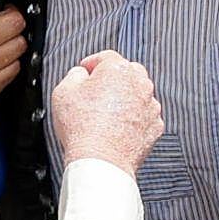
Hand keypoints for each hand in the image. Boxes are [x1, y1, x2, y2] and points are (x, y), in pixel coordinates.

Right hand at [51, 50, 162, 174]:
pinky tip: (117, 128)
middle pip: (126, 73)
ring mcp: (150, 106)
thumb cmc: (82, 127)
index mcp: (119, 69)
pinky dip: (133, 118)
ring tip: (105, 114)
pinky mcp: (155, 126)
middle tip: (95, 93)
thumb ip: (74, 74)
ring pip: (137, 94)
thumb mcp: (63, 91)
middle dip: (111, 79)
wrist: (101, 162)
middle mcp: (140, 84)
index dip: (92, 63)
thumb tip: (81, 74)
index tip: (85, 71)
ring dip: (124, 99)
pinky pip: (143, 115)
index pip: (105, 57)